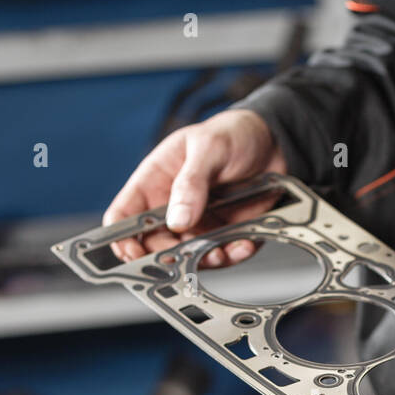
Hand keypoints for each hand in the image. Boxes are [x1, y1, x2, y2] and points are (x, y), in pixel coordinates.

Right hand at [102, 108, 286, 264]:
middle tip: (183, 257)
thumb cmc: (232, 134)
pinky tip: (242, 243)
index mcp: (155, 180)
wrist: (273, 142)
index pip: (124, 215)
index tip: (133, 252)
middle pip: (154, 245)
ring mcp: (198, 223)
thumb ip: (191, 183)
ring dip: (203, 260)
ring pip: (189, 256)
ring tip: (218, 252)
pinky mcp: (224, 233)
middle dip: (167, 256)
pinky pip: (223, 254)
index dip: (121, 238)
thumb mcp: (209, 148)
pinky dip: (232, 255)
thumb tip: (177, 219)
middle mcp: (172, 206)